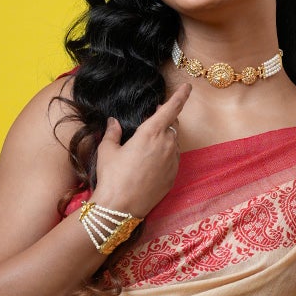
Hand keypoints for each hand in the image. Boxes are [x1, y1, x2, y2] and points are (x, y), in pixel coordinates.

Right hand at [92, 82, 191, 219]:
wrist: (120, 208)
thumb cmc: (112, 177)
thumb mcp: (107, 151)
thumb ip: (112, 133)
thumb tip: (113, 122)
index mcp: (150, 133)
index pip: (171, 108)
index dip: (181, 96)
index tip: (188, 87)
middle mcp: (166, 145)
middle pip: (173, 124)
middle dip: (166, 119)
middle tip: (153, 119)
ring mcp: (172, 162)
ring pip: (174, 142)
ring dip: (165, 138)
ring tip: (148, 146)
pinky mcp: (173, 177)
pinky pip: (173, 159)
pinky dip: (166, 155)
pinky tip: (151, 162)